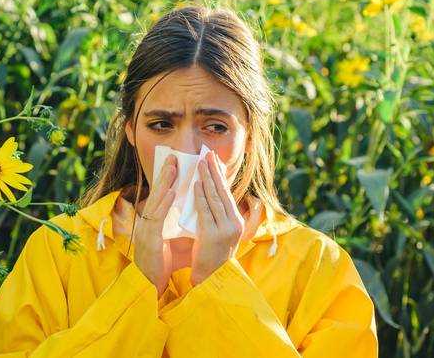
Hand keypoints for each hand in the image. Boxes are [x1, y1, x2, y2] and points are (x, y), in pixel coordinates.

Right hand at [133, 154, 176, 296]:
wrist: (150, 285)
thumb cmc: (161, 263)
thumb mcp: (168, 238)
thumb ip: (173, 223)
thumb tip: (186, 208)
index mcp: (153, 221)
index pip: (161, 195)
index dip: (167, 179)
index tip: (176, 163)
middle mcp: (147, 222)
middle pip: (157, 193)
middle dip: (165, 174)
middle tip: (174, 157)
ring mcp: (147, 229)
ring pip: (156, 201)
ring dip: (165, 183)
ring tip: (173, 167)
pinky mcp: (149, 239)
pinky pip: (158, 217)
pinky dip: (165, 203)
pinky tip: (172, 192)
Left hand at [191, 150, 244, 285]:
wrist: (211, 280)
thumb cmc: (212, 256)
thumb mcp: (219, 233)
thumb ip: (217, 216)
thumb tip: (208, 193)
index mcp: (237, 221)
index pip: (227, 193)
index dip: (220, 175)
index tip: (214, 159)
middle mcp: (235, 223)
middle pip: (223, 192)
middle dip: (214, 171)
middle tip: (207, 154)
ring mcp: (226, 229)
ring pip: (215, 198)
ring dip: (207, 178)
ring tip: (200, 163)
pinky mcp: (214, 235)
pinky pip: (206, 211)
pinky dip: (201, 196)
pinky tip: (196, 184)